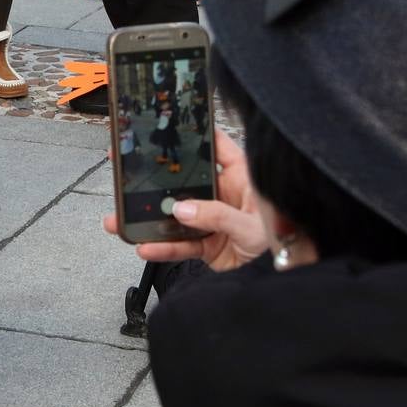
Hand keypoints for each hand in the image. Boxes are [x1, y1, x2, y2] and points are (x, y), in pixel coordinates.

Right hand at [103, 128, 267, 271]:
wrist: (284, 279)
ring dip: (148, 219)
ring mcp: (211, 220)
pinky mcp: (206, 244)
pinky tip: (146, 246)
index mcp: (241, 179)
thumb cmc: (283, 243)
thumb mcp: (252, 225)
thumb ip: (216, 215)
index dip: (194, 137)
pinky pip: (178, 243)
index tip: (170, 128)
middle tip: (128, 173)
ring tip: (122, 220)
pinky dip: (161, 247)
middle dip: (155, 181)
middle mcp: (223, 196)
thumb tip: (183, 209)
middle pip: (184, 182)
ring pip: (174, 216)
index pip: (215, 149)